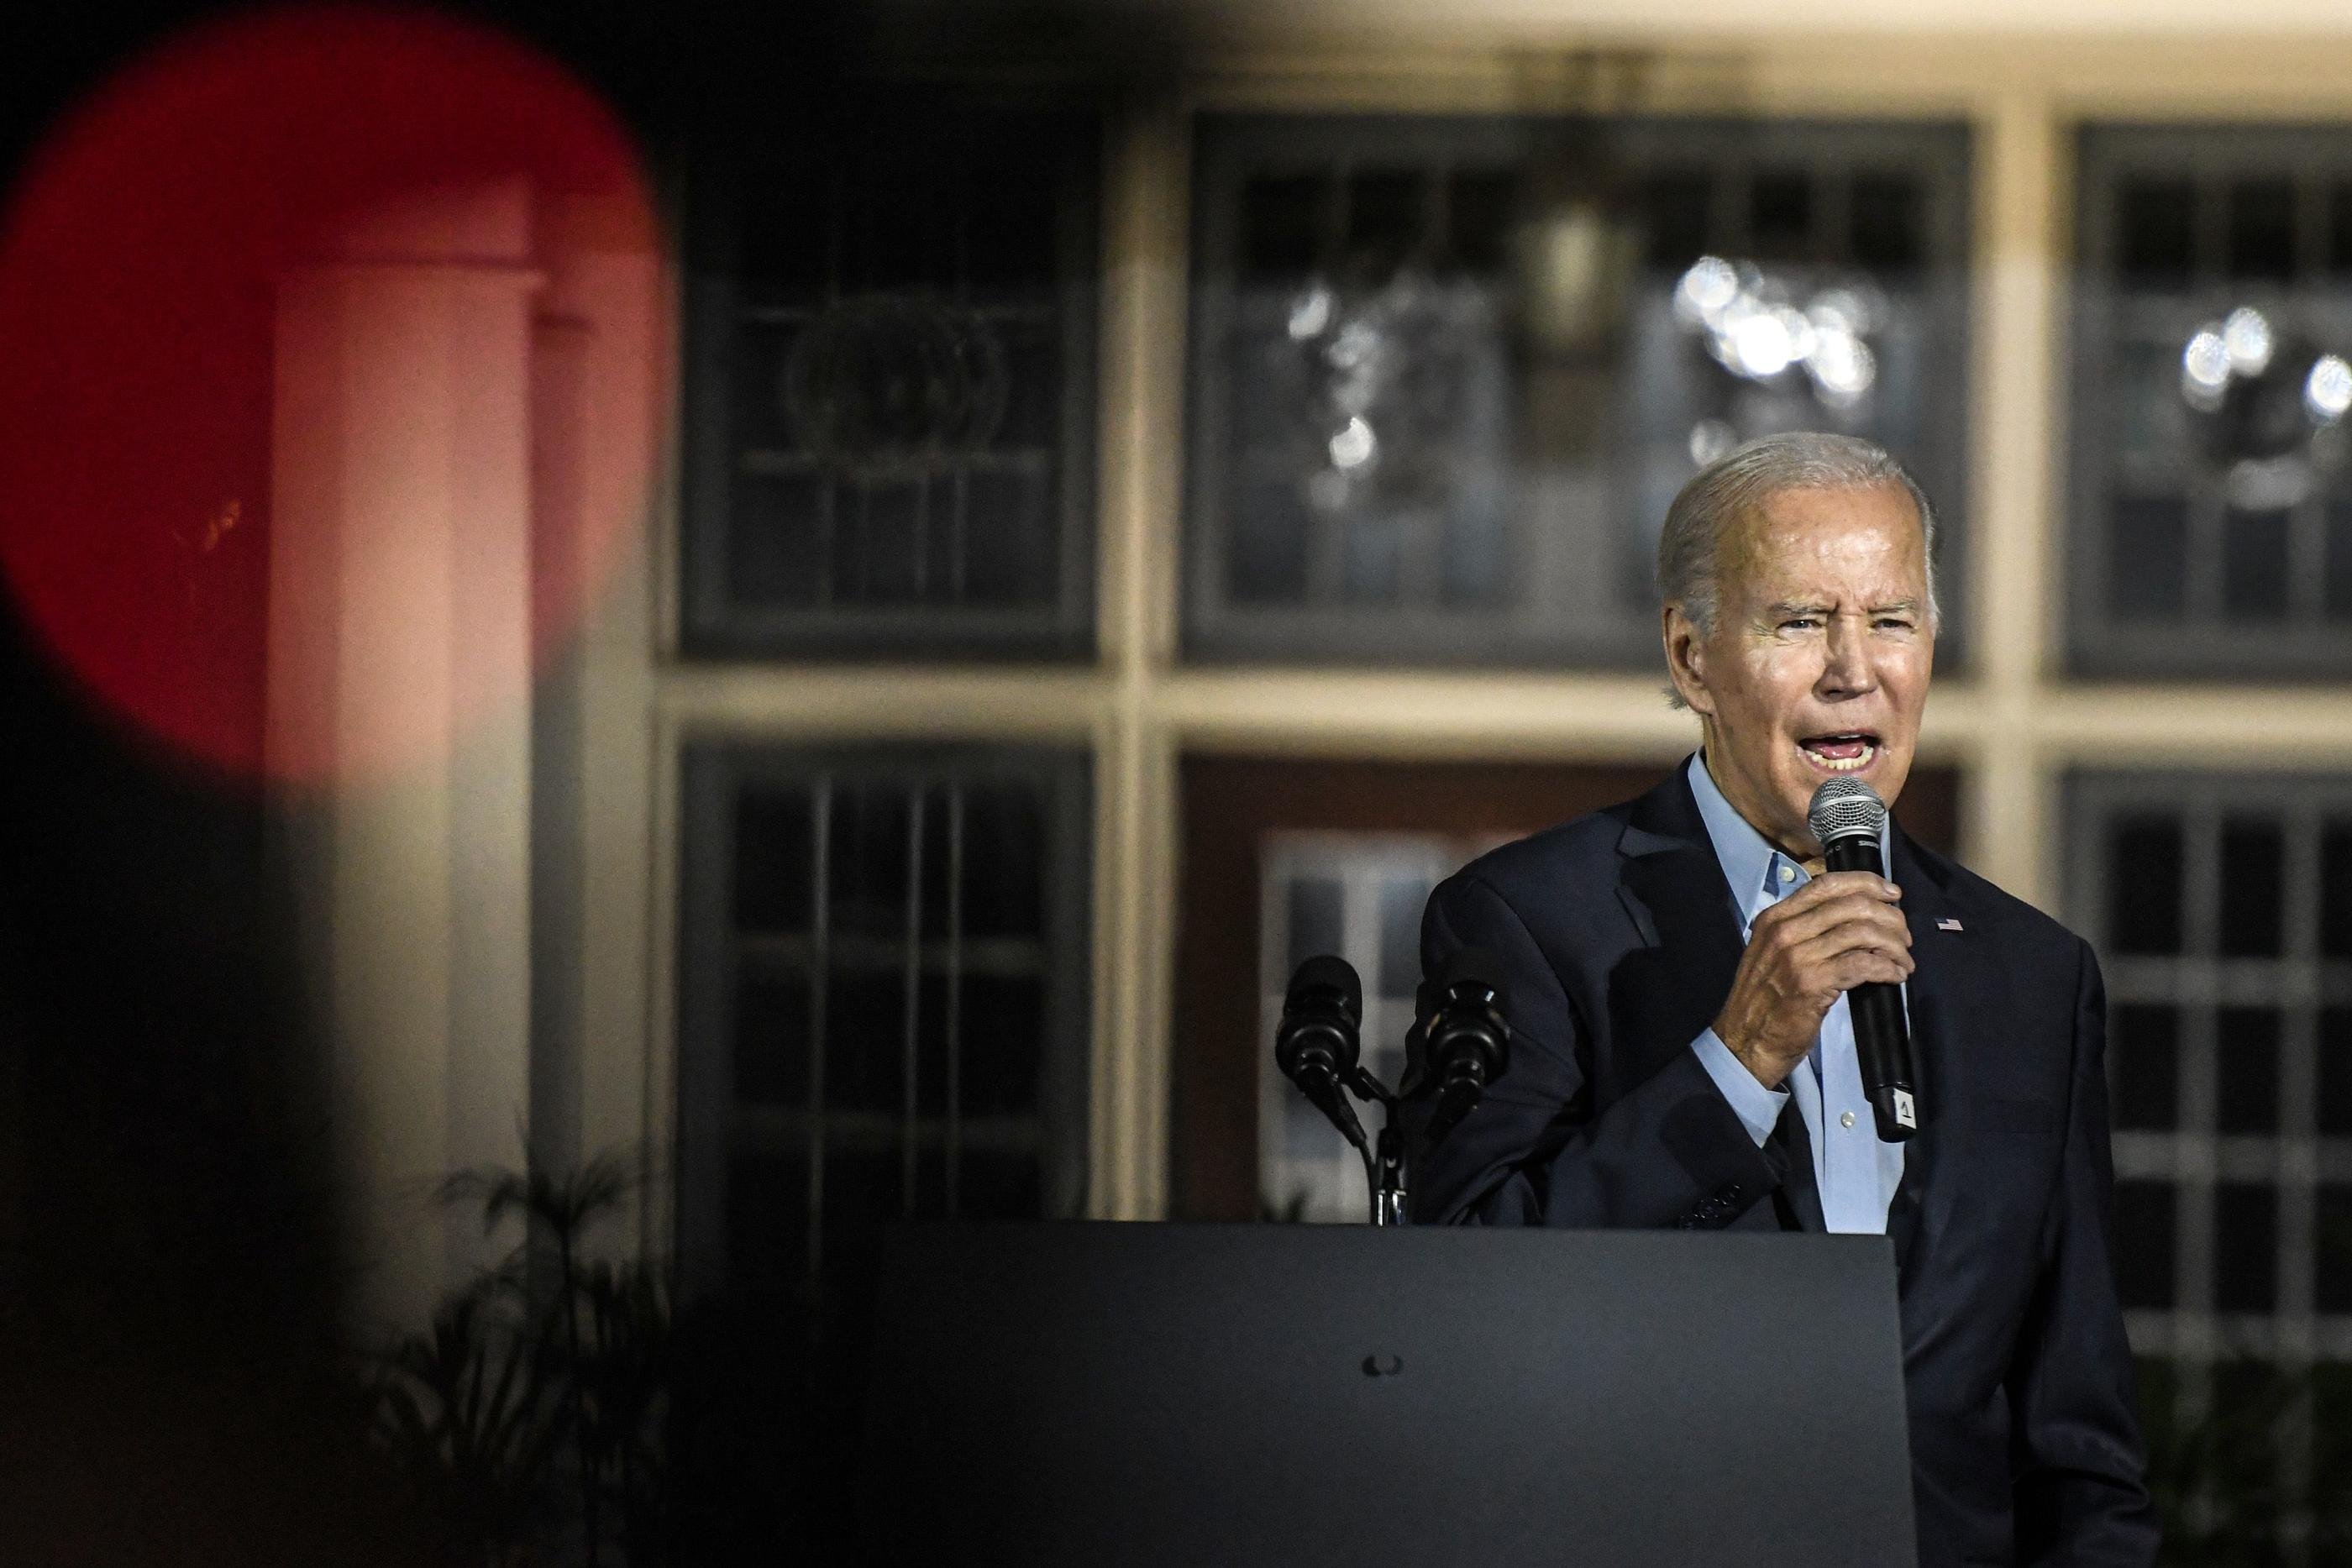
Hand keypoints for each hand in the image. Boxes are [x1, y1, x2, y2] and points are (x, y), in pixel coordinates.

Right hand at [1714, 870, 1911, 1089]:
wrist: (1745, 1041)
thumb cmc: (1764, 1000)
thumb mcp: (1772, 952)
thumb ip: (1803, 930)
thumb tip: (1852, 916)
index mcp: (1775, 917)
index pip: (1827, 884)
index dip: (1867, 883)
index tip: (1892, 893)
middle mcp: (1784, 930)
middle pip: (1852, 906)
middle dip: (1890, 918)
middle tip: (1904, 936)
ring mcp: (1797, 956)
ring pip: (1862, 933)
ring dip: (1894, 946)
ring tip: (1904, 960)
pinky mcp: (1813, 983)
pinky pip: (1863, 964)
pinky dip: (1888, 968)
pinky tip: (1896, 975)